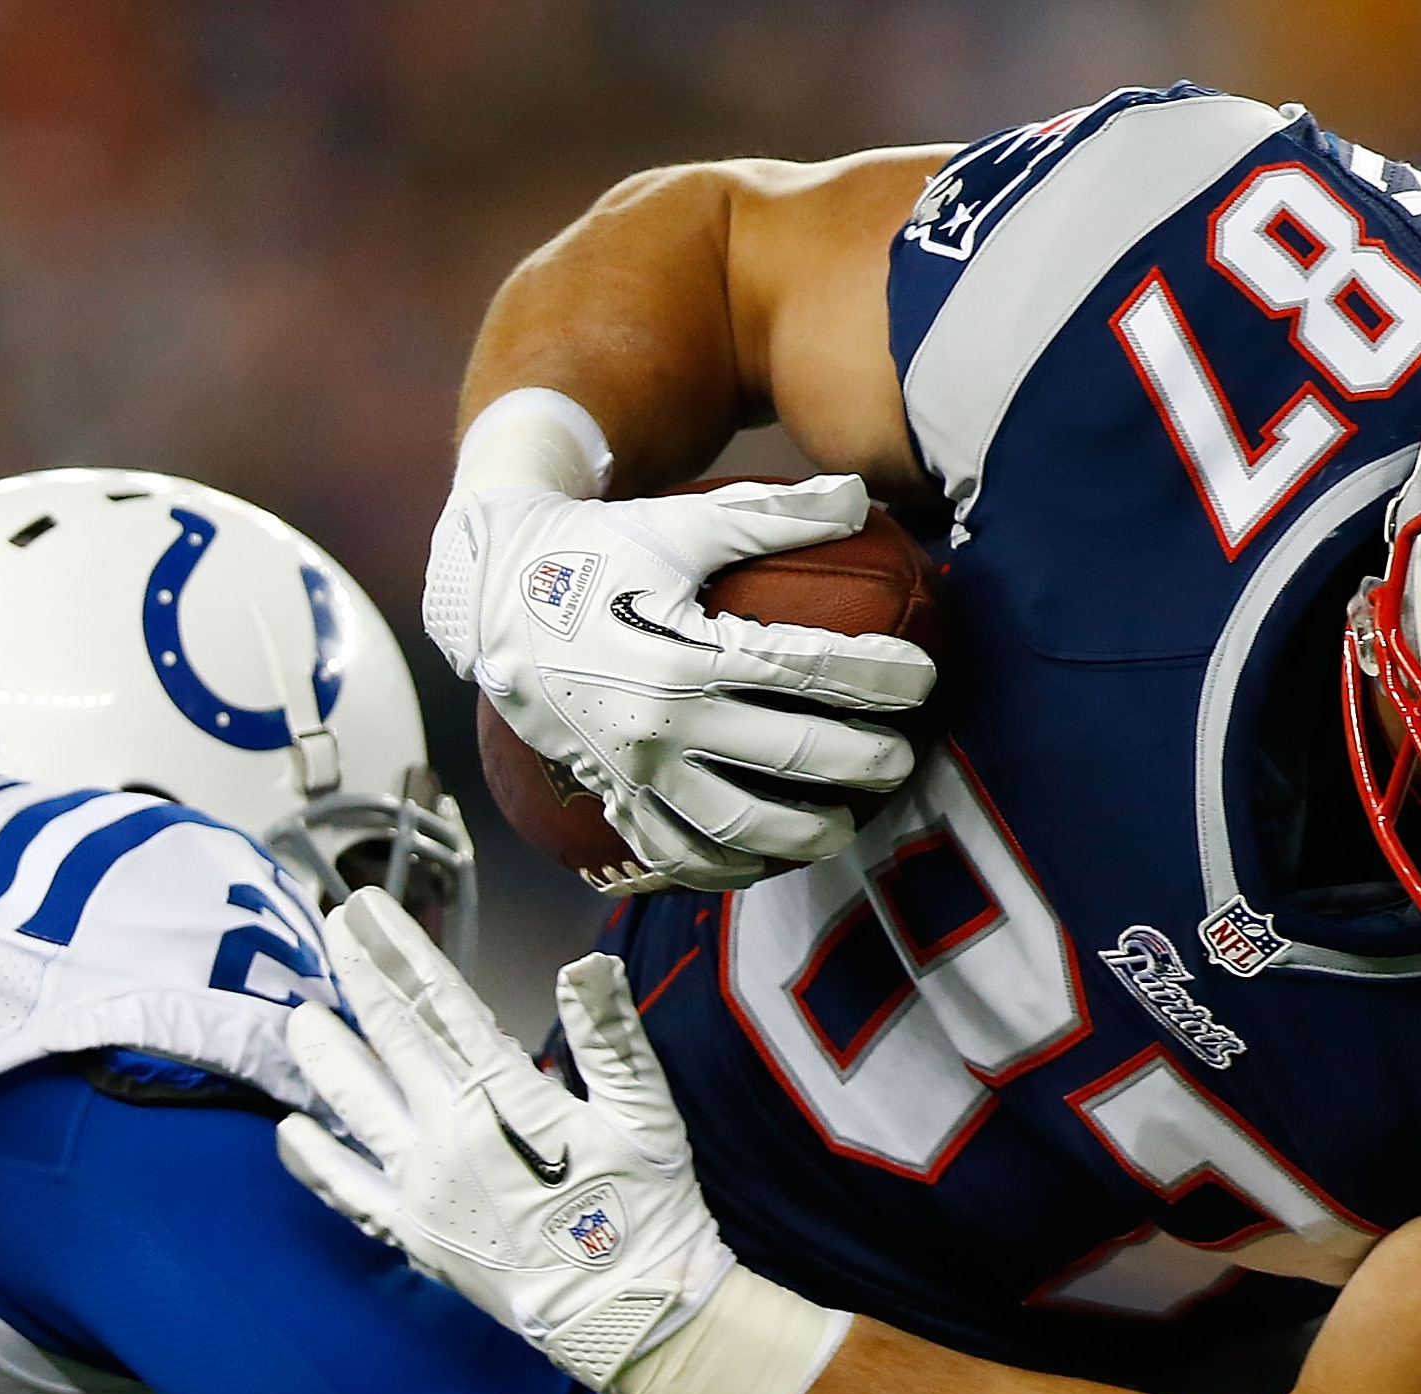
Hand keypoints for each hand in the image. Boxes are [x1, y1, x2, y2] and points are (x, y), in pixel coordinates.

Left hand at [276, 888, 738, 1388]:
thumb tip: (585, 963)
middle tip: (331, 926)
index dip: (398, 951)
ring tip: (298, 1018)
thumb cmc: (645, 1209)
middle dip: (360, 978)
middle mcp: (448, 1136)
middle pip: (391, 1039)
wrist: (627, 1315)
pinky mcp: (416, 1233)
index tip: (366, 908)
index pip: (439, 1003)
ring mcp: (423, 1188)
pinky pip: (350, 1192)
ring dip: (327, 1057)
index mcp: (505, 1098)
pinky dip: (317, 1164)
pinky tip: (290, 1135)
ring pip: (358, 1107)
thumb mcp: (645, 1114)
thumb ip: (610, 1036)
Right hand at [422, 474, 937, 888]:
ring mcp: (635, 768)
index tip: (927, 678)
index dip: (878, 675)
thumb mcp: (681, 524)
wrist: (494, 599)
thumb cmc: (598, 552)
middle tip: (903, 760)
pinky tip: (763, 864)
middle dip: (864, 761)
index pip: (808, 669)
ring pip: (737, 827)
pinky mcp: (612, 794)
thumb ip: (774, 515)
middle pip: (791, 755)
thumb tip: (861, 497)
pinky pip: (675, 853)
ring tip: (845, 827)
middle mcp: (663, 719)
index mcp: (687, 651)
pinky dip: (723, 869)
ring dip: (803, 833)